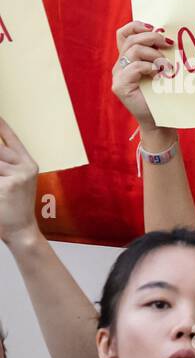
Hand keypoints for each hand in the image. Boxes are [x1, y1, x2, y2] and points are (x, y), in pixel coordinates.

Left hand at [0, 117, 40, 246]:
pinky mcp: (9, 184)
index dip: (2, 126)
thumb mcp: (12, 182)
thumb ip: (4, 166)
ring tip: (1, 182)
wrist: (20, 230)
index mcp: (29, 164)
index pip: (12, 139)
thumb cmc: (12, 207)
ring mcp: (19, 175)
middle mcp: (26, 167)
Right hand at [112, 20, 174, 133]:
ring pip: (133, 51)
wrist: (161, 120)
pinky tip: (159, 74)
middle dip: (152, 37)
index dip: (138, 25)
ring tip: (167, 65)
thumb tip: (170, 37)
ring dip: (154, 54)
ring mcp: (118, 75)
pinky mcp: (120, 86)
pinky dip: (148, 67)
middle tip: (170, 43)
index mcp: (129, 58)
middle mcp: (121, 64)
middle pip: (131, 39)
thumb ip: (161, 53)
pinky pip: (133, 67)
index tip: (157, 28)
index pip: (125, 33)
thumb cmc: (165, 95)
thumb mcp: (164, 69)